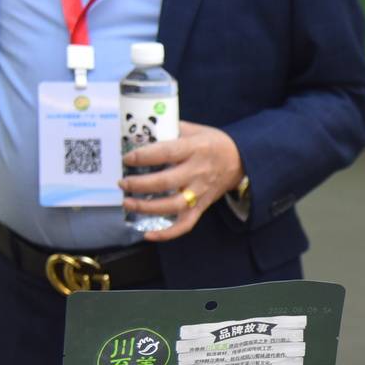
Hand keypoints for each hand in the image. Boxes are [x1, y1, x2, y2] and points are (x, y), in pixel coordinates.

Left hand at [120, 121, 244, 241]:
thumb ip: (171, 129)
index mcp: (195, 149)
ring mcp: (199, 192)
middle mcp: (197, 172)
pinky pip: (185, 224)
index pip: (166, 153)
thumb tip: (143, 130)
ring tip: (127, 202)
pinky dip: (167, 233)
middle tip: (122, 183)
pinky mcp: (201, 207)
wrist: (242, 161)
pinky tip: (148, 234)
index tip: (127, 158)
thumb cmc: (214, 143)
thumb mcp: (195, 130)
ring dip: (147, 207)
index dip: (143, 156)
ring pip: (172, 206)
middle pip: (165, 182)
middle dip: (139, 184)